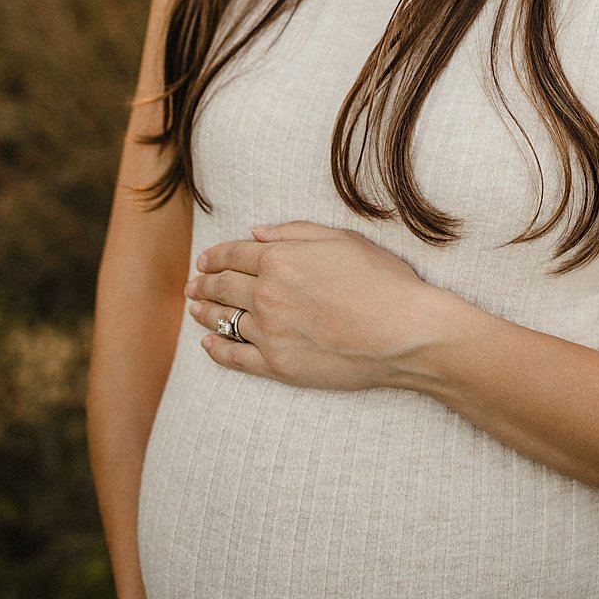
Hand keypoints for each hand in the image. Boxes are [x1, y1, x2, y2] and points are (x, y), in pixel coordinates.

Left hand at [186, 219, 454, 392]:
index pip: (233, 254)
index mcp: (279, 259)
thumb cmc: (382, 281)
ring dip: (204, 312)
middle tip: (193, 284)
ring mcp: (269, 333)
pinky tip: (208, 344)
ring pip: (223, 320)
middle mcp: (266, 295)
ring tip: (195, 309)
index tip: (205, 260)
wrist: (404, 333)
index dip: (214, 256)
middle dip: (203, 283)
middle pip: (222, 286)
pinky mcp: (278, 366)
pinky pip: (235, 357)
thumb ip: (295, 233)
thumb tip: (257, 232)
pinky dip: (216, 349)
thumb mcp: (342, 239)